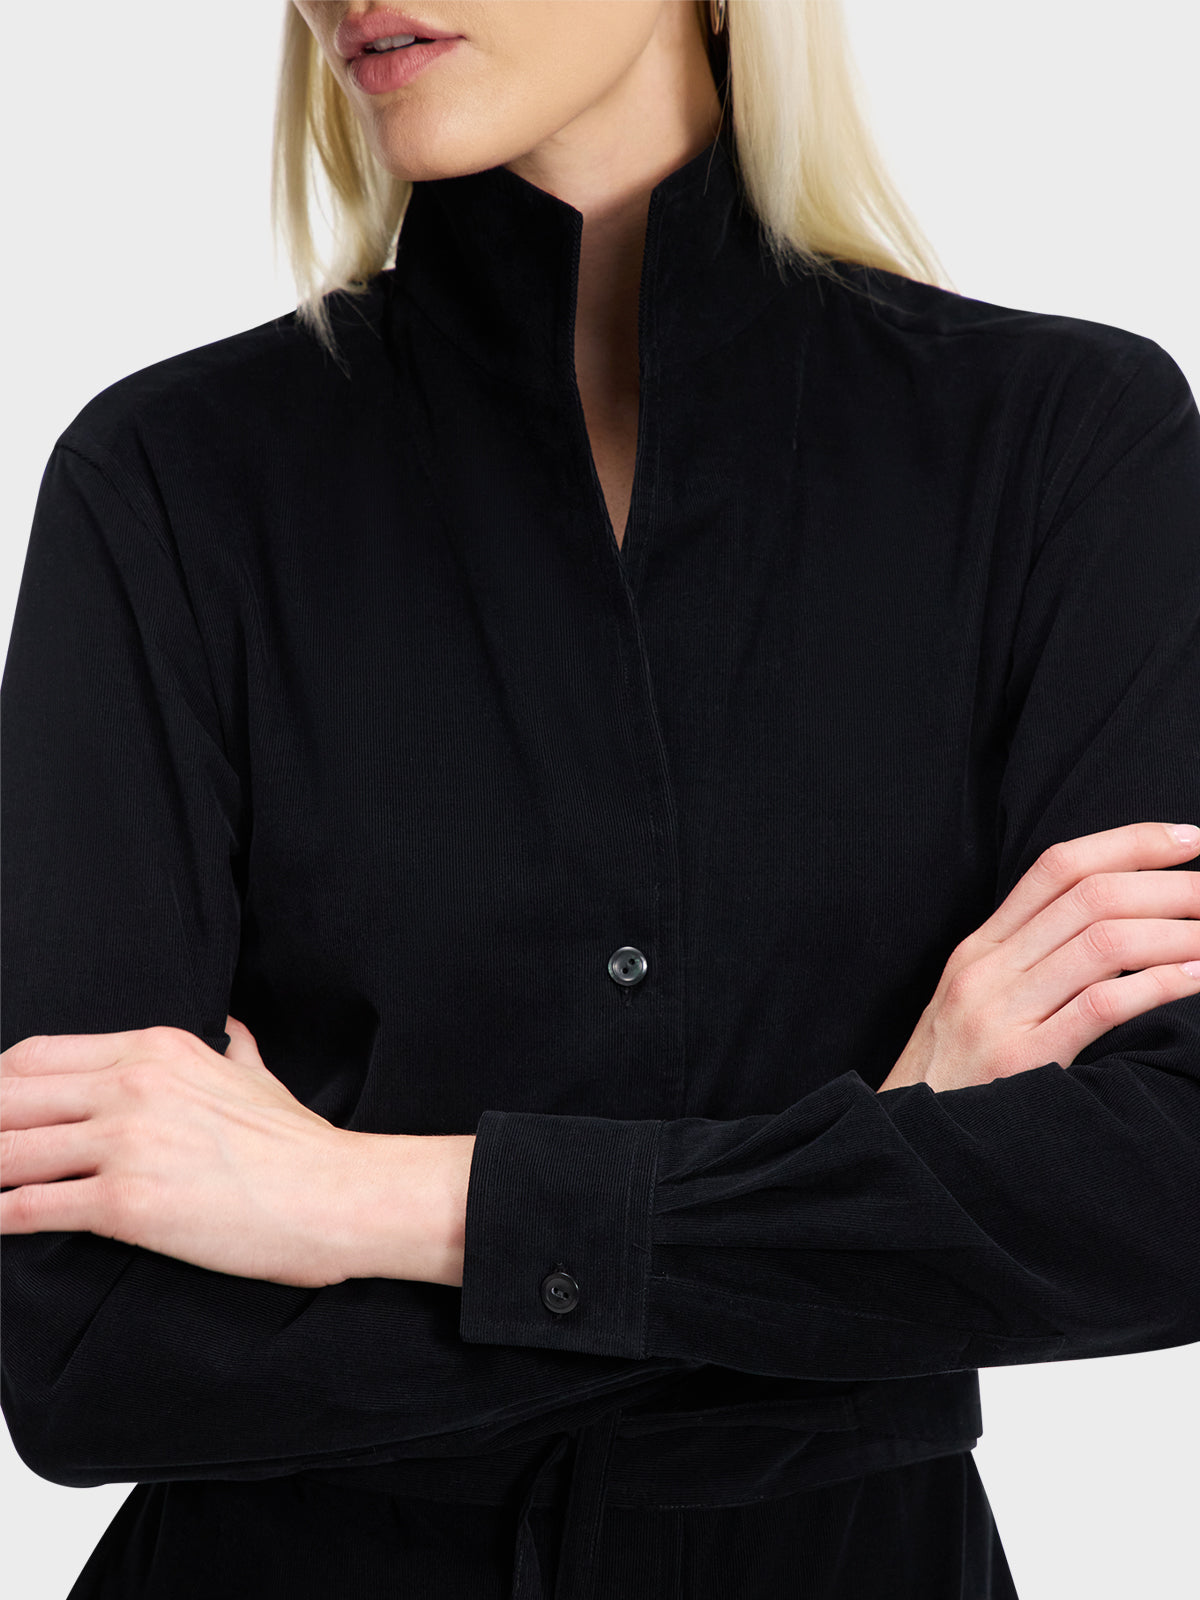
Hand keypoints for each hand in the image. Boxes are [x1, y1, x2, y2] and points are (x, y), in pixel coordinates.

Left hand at [0, 1016, 370, 1287]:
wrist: (335, 1194)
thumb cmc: (300, 1146)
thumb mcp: (258, 1076)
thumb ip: (232, 1047)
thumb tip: (230, 1027)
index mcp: (157, 1048)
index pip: (37, 1054)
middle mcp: (133, 1085)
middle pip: (9, 1095)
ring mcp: (126, 1142)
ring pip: (10, 1151)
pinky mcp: (125, 1203)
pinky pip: (31, 1208)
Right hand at [877, 820, 1199, 1094]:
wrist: (910, 1147)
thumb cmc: (957, 1082)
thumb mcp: (978, 1007)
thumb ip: (1029, 965)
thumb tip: (1116, 929)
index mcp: (979, 949)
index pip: (1057, 867)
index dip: (1129, 842)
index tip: (1189, 839)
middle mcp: (987, 969)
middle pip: (1090, 896)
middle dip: (1171, 886)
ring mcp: (1000, 1013)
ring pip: (1103, 943)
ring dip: (1179, 933)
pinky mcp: (1021, 1061)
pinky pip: (1102, 1006)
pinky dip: (1161, 985)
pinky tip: (1198, 979)